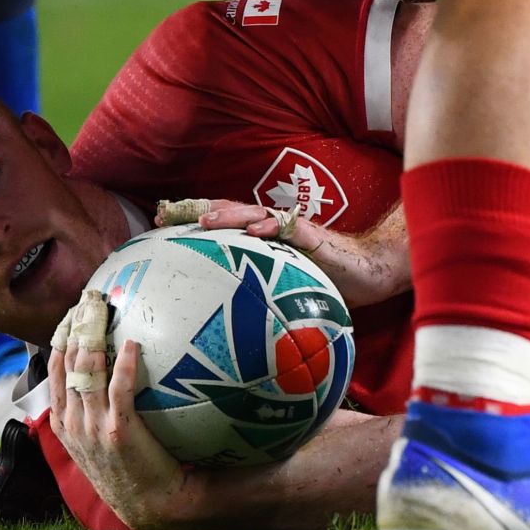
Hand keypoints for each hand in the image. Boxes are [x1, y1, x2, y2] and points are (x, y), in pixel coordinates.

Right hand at [48, 291, 194, 529]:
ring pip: (87, 371)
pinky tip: (135, 343)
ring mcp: (93, 427)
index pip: (55, 370)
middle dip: (76, 327)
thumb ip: (96, 409)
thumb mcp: (98, 441)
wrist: (150, 504)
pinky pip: (120, 388)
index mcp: (63, 423)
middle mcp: (73, 423)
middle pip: (68, 363)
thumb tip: (110, 372)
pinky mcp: (119, 430)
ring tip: (102, 310)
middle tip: (89, 300)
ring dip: (94, 336)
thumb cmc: (130, 468)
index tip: (71, 314)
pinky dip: (126, 363)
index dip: (61, 337)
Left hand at [157, 198, 409, 307]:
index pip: (222, 224)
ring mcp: (294, 231)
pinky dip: (273, 227)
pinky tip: (255, 230)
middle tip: (164, 212)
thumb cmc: (326, 281)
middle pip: (230, 212)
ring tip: (204, 220)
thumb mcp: (283, 287)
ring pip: (256, 215)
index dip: (191, 218)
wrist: (371, 272)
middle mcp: (274, 229)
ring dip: (229, 215)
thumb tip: (221, 319)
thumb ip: (257, 292)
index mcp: (262, 239)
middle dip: (196, 209)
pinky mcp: (317, 239)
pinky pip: (293, 230)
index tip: (159, 220)